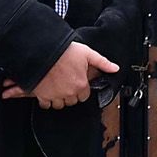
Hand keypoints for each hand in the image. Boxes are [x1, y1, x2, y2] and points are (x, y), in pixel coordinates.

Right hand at [1, 41, 118, 110]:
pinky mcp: (42, 95)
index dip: (81, 90)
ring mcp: (55, 95)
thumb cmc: (64, 51)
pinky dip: (46, 101)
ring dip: (59, 99)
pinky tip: (47, 94)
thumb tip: (115, 68)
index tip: (77, 84)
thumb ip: (102, 62)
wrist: (43, 51)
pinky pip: (45, 105)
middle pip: (72, 101)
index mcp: (81, 85)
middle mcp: (69, 93)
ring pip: (60, 105)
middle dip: (71, 95)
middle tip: (67, 85)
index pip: (84, 96)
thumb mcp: (87, 53)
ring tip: (57, 90)